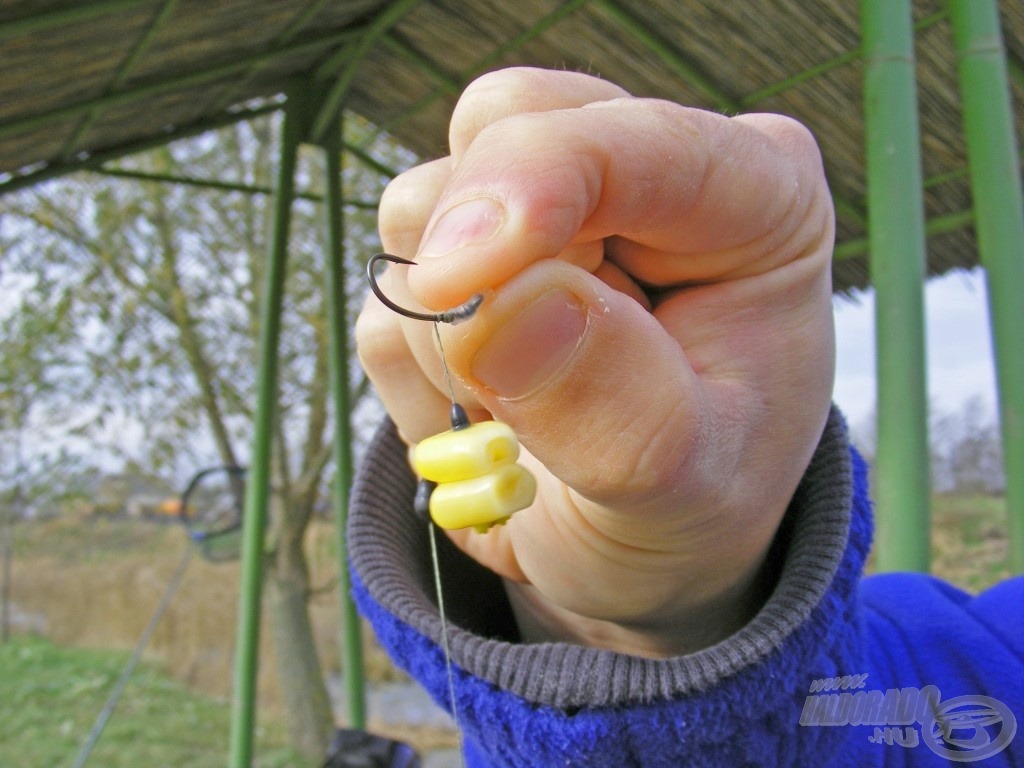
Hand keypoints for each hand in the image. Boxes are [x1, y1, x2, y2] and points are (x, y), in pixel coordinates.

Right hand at [356, 67, 835, 656]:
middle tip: (518, 404)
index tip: (457, 278)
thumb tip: (497, 310)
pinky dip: (416, 377)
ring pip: (420, 209)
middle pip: (501, 136)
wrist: (635, 546)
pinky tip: (488, 419)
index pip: (633, 141)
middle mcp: (643, 173)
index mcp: (753, 199)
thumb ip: (616, 409)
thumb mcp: (686, 489)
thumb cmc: (692, 506)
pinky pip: (386, 294)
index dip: (534, 184)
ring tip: (525, 422)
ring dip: (447, 344)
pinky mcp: (466, 259)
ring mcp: (543, 206)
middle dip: (481, 278)